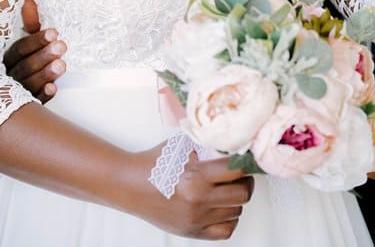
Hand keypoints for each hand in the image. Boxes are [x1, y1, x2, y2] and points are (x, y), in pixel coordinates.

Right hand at [2, 0, 65, 102]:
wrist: (21, 86)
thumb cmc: (29, 56)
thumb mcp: (29, 40)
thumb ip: (29, 22)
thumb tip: (29, 1)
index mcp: (5, 59)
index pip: (18, 50)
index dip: (35, 41)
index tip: (54, 32)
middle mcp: (6, 76)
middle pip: (22, 67)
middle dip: (43, 56)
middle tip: (62, 46)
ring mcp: (14, 92)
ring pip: (27, 84)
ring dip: (45, 74)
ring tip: (62, 64)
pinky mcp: (25, 105)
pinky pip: (32, 102)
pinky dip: (42, 95)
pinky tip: (53, 88)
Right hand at [124, 147, 254, 240]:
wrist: (128, 184)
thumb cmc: (154, 164)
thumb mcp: (184, 146)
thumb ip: (210, 146)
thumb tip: (237, 142)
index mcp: (196, 176)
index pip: (238, 171)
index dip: (246, 163)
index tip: (246, 159)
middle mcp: (197, 200)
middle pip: (243, 194)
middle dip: (244, 182)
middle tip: (238, 176)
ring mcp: (195, 219)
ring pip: (236, 211)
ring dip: (235, 200)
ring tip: (225, 189)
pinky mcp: (190, 231)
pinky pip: (225, 231)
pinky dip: (228, 219)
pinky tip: (221, 207)